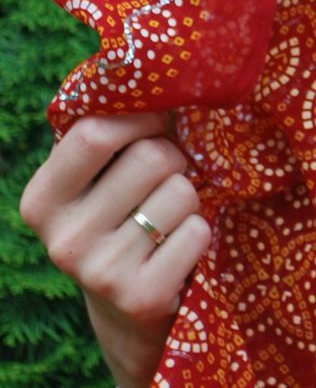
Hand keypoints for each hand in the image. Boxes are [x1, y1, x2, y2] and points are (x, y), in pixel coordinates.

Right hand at [20, 113, 210, 387]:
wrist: (131, 316)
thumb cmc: (123, 220)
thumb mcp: (99, 180)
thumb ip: (110, 131)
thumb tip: (154, 71)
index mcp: (42, 200)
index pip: (96, 132)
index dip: (142, 116)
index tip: (157, 121)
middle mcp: (61, 239)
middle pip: (151, 156)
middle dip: (174, 159)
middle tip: (165, 182)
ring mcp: (100, 272)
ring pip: (180, 191)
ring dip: (189, 199)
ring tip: (169, 221)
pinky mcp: (141, 297)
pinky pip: (197, 230)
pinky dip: (200, 233)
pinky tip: (178, 253)